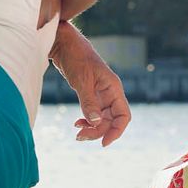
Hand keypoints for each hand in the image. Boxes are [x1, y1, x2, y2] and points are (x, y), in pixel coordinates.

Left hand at [52, 26, 131, 147]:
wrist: (64, 44)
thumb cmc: (76, 57)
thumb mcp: (82, 80)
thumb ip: (89, 101)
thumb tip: (94, 121)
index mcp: (113, 88)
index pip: (123, 115)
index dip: (116, 131)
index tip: (104, 143)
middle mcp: (110, 93)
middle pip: (111, 120)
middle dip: (98, 131)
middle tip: (79, 136)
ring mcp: (100, 94)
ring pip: (101, 118)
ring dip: (91, 127)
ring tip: (77, 132)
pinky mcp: (90, 94)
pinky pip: (92, 113)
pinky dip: (86, 120)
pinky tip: (77, 122)